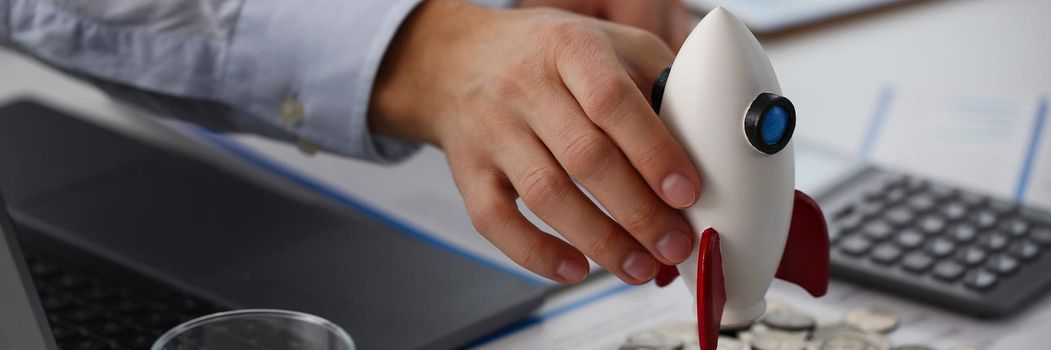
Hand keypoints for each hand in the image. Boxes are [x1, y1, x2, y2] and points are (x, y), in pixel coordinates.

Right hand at [370, 0, 701, 284]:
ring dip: (600, 241)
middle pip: (584, 157)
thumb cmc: (546, 55)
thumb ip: (655, 81)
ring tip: (640, 268)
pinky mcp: (467, 171)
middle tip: (675, 245)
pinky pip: (496, 221)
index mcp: (569, 48)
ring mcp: (491, 131)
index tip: (686, 191)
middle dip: (638, 211)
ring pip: (546, 195)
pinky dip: (536, 253)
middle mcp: (524, 87)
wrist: (458, 59)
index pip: (612, 100)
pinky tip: (575, 270)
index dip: (652, 150)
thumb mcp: (606, 44)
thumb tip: (704, 143)